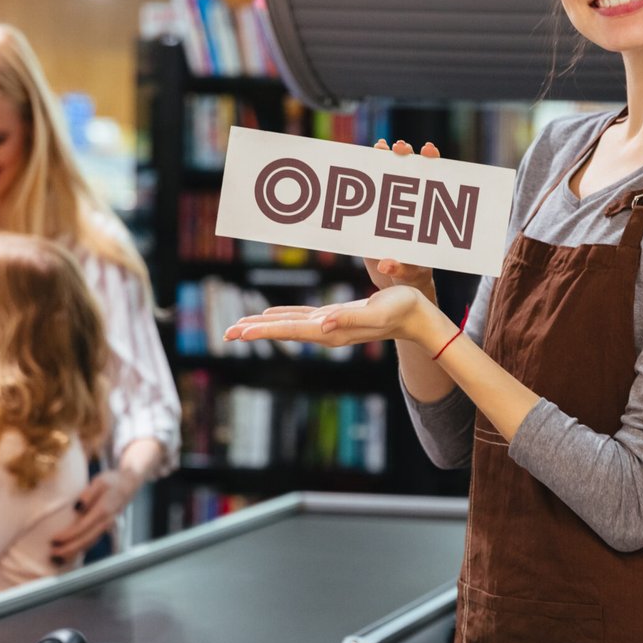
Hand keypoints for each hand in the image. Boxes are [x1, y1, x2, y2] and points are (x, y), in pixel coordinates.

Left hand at [49, 467, 141, 562]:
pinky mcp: (104, 528)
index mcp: (103, 510)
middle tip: (53, 553)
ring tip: (58, 556)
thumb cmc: (111, 482)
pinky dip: (81, 549)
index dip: (68, 535)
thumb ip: (90, 492)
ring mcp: (106, 527)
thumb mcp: (100, 481)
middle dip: (69, 549)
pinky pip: (92, 541)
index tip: (55, 539)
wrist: (128, 485)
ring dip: (74, 552)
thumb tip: (79, 505)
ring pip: (90, 543)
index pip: (83, 527)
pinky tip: (70, 552)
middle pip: (86, 540)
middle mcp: (106, 522)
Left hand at [224, 284, 442, 350]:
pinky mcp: (333, 317)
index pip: (291, 331)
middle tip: (226, 332)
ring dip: (263, 326)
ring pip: (288, 325)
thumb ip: (349, 318)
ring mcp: (329, 326)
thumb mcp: (377, 311)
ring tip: (238, 327)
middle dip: (254, 331)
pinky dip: (281, 317)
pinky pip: (300, 318)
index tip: (240, 332)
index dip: (264, 331)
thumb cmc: (401, 310)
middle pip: (283, 331)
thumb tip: (321, 325)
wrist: (416, 316)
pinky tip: (269, 316)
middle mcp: (326, 332)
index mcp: (332, 331)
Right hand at [364, 140, 439, 294]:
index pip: (433, 181)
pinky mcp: (373, 214)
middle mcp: (408, 204)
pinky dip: (365, 177)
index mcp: (425, 212)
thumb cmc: (411, 275)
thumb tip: (386, 264)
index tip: (429, 152)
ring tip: (381, 147)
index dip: (432, 163)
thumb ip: (399, 267)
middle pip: (409, 172)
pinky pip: (368, 192)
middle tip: (399, 147)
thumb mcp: (408, 272)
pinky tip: (359, 162)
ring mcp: (390, 207)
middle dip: (405, 156)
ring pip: (388, 177)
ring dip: (384, 160)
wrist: (396, 280)